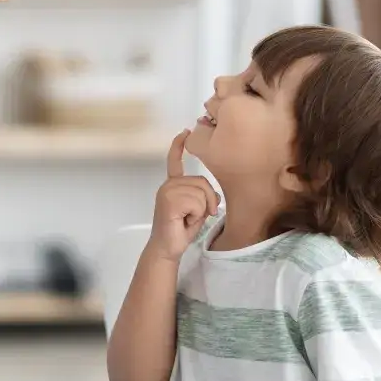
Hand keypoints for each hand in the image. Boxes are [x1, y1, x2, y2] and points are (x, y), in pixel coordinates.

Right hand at [148, 130, 220, 261]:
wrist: (167, 248)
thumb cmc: (181, 230)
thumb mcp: (198, 210)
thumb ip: (203, 196)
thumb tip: (213, 196)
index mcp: (173, 185)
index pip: (175, 161)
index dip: (179, 146)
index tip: (185, 132)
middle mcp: (168, 185)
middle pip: (202, 182)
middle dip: (207, 202)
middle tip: (195, 216)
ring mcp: (167, 191)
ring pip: (201, 193)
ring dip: (201, 211)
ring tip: (188, 219)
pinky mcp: (169, 201)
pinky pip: (195, 202)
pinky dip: (196, 214)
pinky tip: (184, 220)